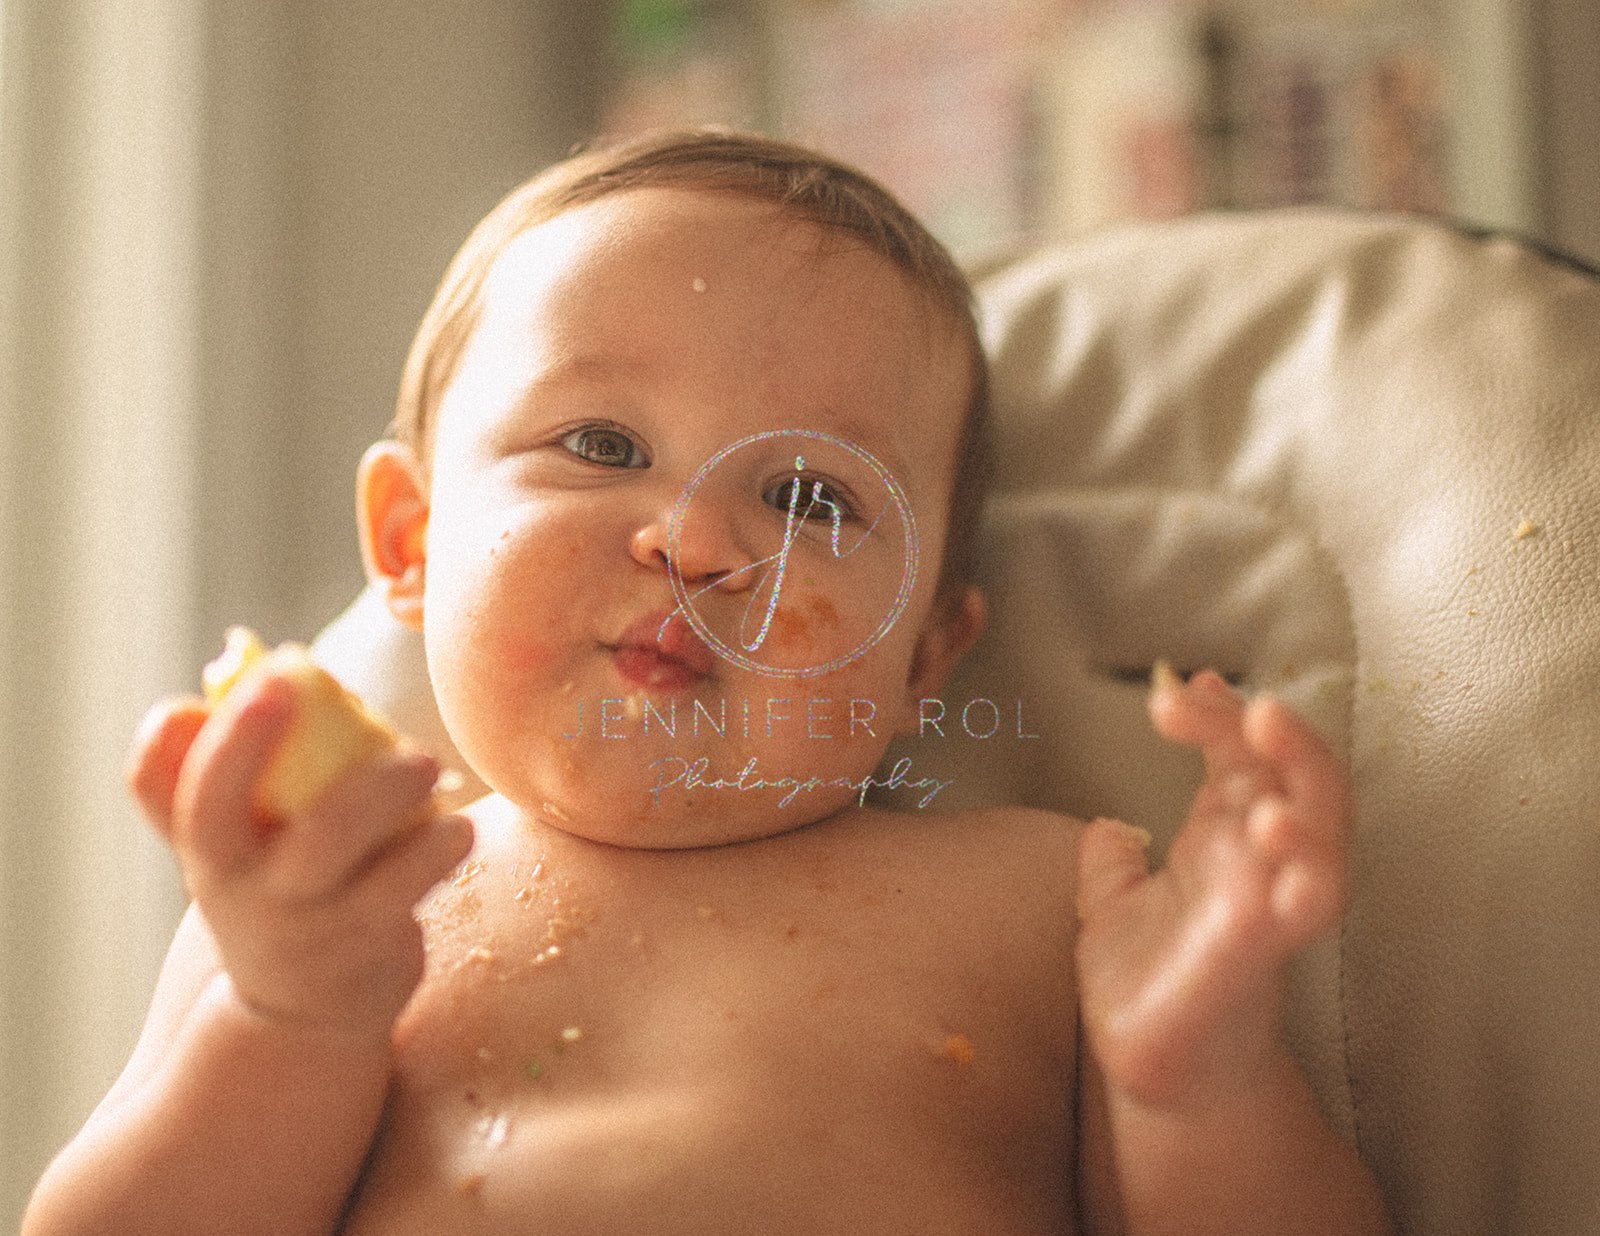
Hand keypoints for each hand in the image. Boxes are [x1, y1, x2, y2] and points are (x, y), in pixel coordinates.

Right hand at [126, 674, 474, 1037]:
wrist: (297, 1009)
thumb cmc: (268, 886)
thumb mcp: (226, 840)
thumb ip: (219, 760)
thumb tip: (236, 655)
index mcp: (210, 850)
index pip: (188, 793)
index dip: (230, 736)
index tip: (277, 674)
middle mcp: (253, 893)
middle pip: (309, 836)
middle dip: (366, 787)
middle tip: (411, 751)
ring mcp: (312, 928)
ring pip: (368, 873)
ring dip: (411, 819)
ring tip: (436, 773)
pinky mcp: (365, 952)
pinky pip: (406, 895)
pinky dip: (437, 853)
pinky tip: (458, 828)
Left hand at [1074, 670, 1350, 1108]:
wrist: (1155, 1070)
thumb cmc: (1149, 985)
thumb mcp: (1113, 907)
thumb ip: (1113, 861)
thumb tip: (1109, 823)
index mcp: (1225, 838)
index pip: (1240, 754)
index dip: (1220, 715)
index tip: (1174, 690)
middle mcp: (1259, 865)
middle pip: (1303, 783)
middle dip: (1292, 742)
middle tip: (1256, 710)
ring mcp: (1267, 912)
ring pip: (1326, 849)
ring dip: (1310, 813)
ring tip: (1272, 796)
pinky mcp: (1258, 963)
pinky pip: (1295, 920)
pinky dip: (1298, 887)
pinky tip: (1286, 866)